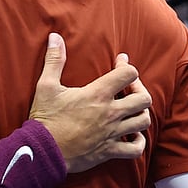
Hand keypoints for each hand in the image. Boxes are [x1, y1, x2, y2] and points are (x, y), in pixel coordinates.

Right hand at [28, 33, 151, 172]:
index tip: (119, 62)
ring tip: (130, 110)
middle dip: (139, 90)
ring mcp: (112, 133)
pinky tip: (131, 136)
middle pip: (143, 99)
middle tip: (128, 88)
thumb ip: (54, 60)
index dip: (126, 65)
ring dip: (140, 113)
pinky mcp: (109, 151)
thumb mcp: (46, 85)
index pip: (128, 74)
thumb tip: (55, 37)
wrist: (43, 150)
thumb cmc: (45, 118)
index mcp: (98, 94)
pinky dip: (138, 142)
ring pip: (143, 122)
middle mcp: (110, 113)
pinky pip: (136, 149)